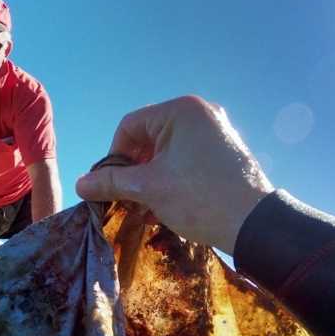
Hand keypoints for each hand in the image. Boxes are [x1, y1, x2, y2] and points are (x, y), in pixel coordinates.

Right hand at [75, 96, 272, 253]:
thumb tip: (80, 184)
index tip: (110, 185)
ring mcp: (216, 133)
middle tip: (125, 200)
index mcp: (181, 111)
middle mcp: (200, 114)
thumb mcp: (148, 189)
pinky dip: (170, 182)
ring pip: (167, 154)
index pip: (130, 126)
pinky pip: (186, 162)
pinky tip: (161, 211)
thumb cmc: (198, 198)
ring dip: (149, 181)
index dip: (114, 157)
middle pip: (149, 139)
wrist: (254, 224)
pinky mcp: (224, 154)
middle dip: (133, 173)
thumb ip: (111, 182)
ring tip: (142, 211)